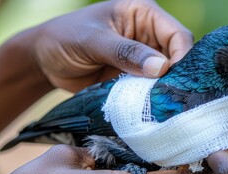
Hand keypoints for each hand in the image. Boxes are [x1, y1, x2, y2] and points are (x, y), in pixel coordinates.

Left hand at [0, 0, 192, 129]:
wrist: (46, 61)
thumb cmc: (64, 38)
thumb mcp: (93, 41)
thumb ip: (125, 52)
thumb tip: (161, 67)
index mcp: (143, 13)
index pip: (177, 34)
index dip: (182, 56)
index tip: (175, 80)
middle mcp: (149, 33)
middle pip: (178, 55)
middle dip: (177, 75)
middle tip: (172, 97)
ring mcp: (144, 56)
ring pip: (169, 73)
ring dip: (166, 88)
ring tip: (163, 104)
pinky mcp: (137, 75)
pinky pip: (153, 86)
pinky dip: (154, 96)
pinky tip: (152, 106)